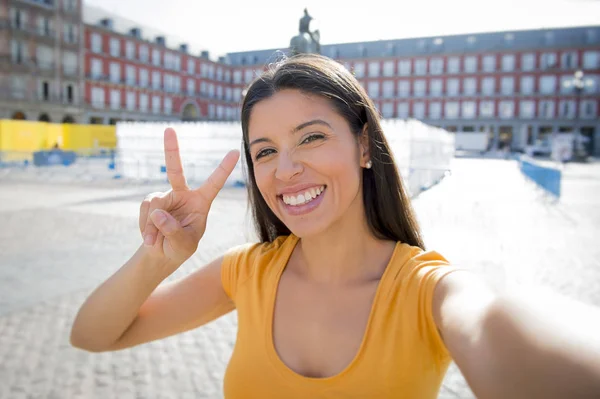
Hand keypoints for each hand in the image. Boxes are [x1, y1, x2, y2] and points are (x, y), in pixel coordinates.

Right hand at [139, 128, 239, 265]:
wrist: (162, 253)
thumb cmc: (180, 248)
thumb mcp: (183, 244)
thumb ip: (173, 231)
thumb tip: (157, 213)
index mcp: (201, 202)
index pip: (214, 183)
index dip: (224, 168)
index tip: (235, 151)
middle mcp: (183, 194)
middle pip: (176, 170)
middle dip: (171, 149)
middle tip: (169, 129)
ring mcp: (165, 196)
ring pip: (154, 203)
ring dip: (152, 224)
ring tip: (154, 241)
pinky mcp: (151, 202)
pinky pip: (145, 210)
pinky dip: (145, 226)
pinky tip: (149, 238)